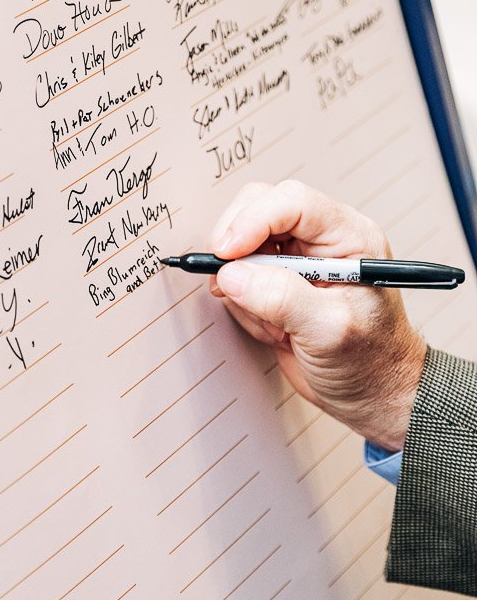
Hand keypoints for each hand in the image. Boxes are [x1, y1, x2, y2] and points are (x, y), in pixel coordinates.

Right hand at [208, 180, 426, 450]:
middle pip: (261, 208)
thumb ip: (281, 299)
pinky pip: (241, 275)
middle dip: (239, 248)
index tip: (226, 253)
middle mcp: (324, 240)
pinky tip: (273, 329)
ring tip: (274, 325)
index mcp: (349, 237)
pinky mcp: (280, 280)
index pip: (293, 203)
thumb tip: (232, 275)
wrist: (373, 396)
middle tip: (230, 284)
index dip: (253, 220)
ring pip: (244, 243)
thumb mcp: (329, 331)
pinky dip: (244, 303)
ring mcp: (300, 259)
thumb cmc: (371, 364)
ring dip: (244, 286)